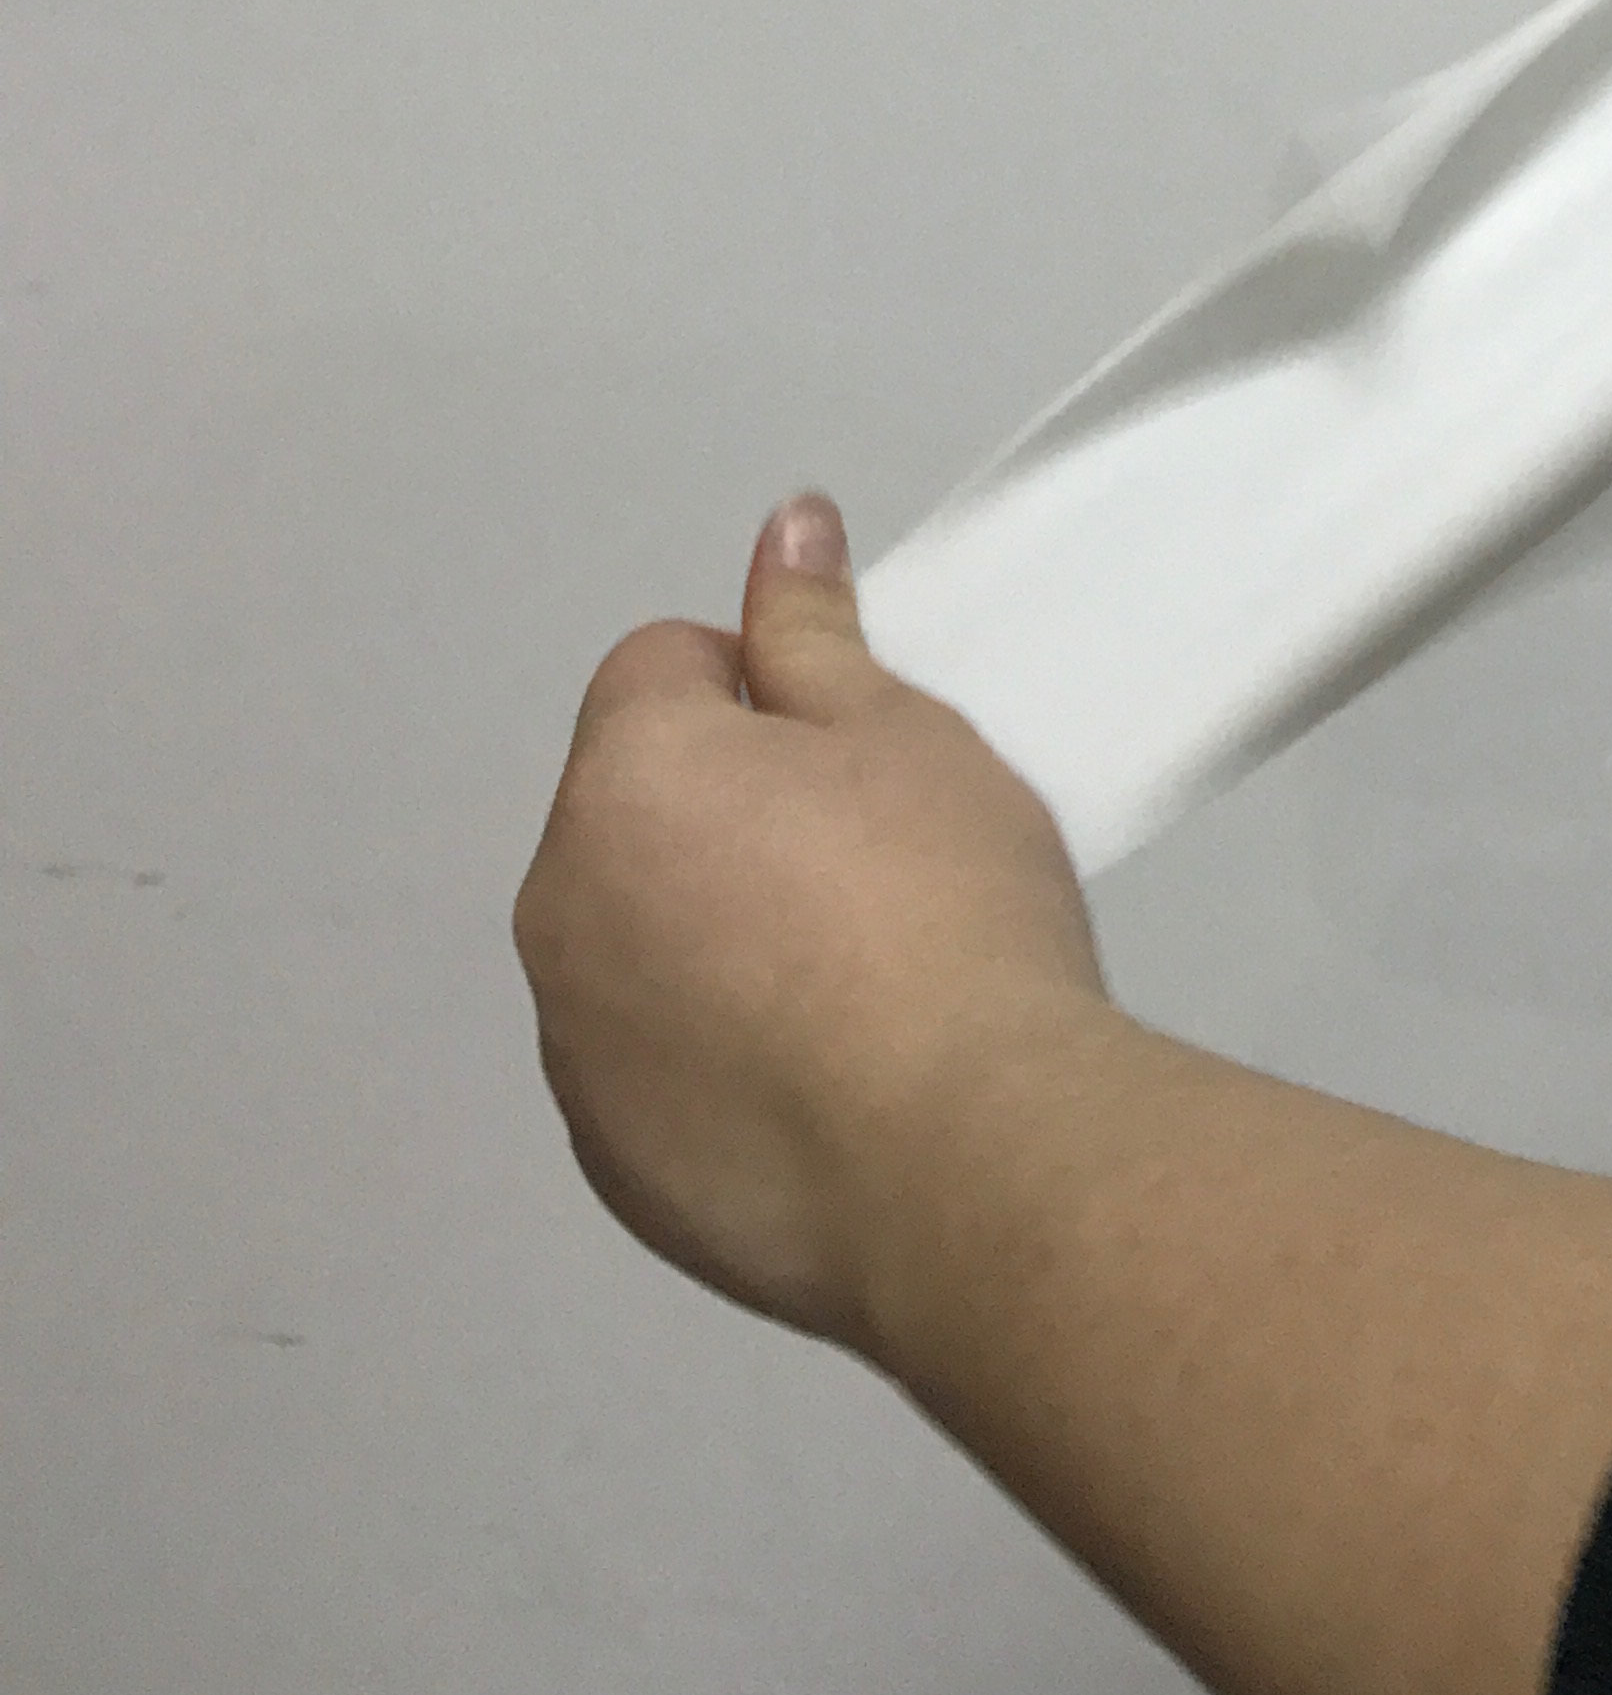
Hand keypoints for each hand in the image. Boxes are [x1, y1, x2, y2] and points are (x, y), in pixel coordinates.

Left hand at [513, 493, 1109, 1354]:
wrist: (965, 1160)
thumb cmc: (943, 917)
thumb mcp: (906, 737)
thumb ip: (815, 633)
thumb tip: (784, 527)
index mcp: (626, 778)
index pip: (665, 668)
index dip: (770, 695)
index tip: (864, 763)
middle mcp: (562, 907)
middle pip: (640, 812)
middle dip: (732, 818)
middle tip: (875, 871)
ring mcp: (576, 1050)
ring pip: (640, 945)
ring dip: (718, 942)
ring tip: (862, 992)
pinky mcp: (615, 1166)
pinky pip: (656, 1071)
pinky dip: (721, 1065)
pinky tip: (833, 1090)